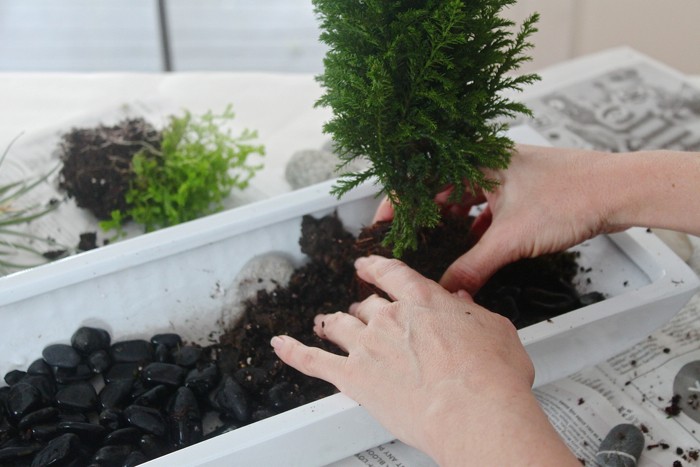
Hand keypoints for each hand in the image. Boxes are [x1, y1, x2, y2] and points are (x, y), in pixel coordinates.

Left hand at [271, 255, 577, 465]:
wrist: (474, 411)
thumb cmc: (491, 375)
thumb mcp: (495, 329)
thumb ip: (473, 310)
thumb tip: (463, 299)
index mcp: (422, 300)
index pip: (390, 274)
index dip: (375, 268)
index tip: (368, 266)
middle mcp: (389, 318)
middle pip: (364, 304)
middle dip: (361, 307)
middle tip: (361, 311)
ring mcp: (366, 346)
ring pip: (337, 325)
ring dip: (331, 323)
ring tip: (325, 322)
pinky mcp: (352, 378)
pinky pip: (311, 361)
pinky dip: (293, 352)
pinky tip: (281, 346)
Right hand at [378, 145, 615, 293]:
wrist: (619, 191)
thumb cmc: (571, 197)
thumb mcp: (512, 238)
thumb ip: (474, 266)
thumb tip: (446, 290)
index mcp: (475, 160)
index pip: (420, 178)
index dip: (395, 203)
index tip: (381, 226)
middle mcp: (486, 163)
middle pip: (438, 188)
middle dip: (422, 216)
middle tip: (406, 241)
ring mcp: (504, 176)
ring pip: (463, 198)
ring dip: (449, 222)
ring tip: (434, 245)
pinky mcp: (520, 190)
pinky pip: (485, 207)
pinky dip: (475, 226)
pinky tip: (472, 246)